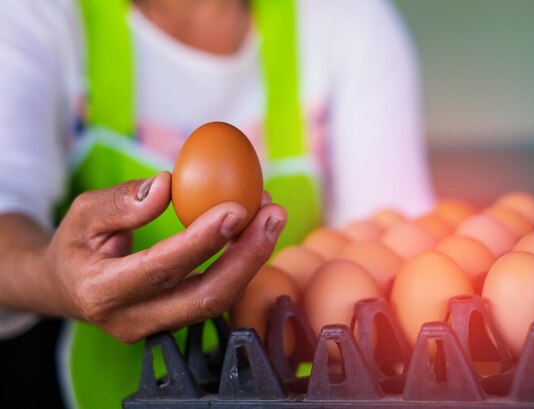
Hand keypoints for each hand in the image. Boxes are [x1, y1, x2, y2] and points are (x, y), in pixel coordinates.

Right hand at [44, 172, 285, 342]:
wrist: (68, 287)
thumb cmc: (75, 245)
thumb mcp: (82, 214)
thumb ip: (121, 202)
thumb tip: (169, 185)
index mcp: (102, 292)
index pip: (161, 268)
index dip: (202, 240)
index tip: (237, 208)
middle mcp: (133, 321)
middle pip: (205, 297)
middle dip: (248, 256)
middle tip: (273, 214)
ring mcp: (158, 328)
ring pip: (219, 300)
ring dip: (251, 258)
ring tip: (270, 215)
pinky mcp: (177, 323)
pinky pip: (217, 296)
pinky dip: (241, 263)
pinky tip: (254, 230)